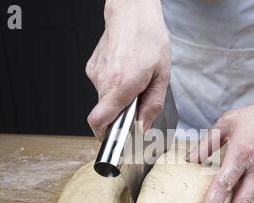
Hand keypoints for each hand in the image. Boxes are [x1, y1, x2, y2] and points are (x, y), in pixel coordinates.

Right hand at [86, 0, 170, 139]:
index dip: (104, 135)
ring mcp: (95, 73)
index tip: (113, 139)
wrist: (132, 13)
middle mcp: (103, 80)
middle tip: (137, 99)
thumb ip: (152, 106)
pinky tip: (125, 71)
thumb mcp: (162, 76)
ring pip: (104, 98)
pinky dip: (114, 85)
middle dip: (120, 112)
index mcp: (121, 85)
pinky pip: (102, 85)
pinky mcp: (92, 67)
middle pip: (105, 112)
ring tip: (134, 80)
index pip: (99, 121)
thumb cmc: (149, 39)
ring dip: (118, 97)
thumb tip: (142, 127)